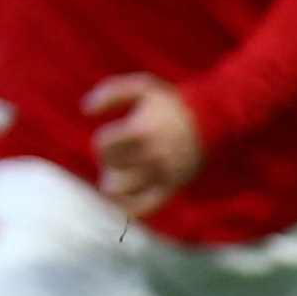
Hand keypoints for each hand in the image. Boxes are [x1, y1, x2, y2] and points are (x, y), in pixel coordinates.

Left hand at [85, 74, 205, 217]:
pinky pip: (147, 207)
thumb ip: (110, 93)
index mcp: (141, 130)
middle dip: (107, 163)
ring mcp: (163, 173)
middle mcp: (152, 154)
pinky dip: (129, 208)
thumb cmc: (171, 103)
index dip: (101, 144)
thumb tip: (85, 109)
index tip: (109, 141)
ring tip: (116, 177)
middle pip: (112, 168)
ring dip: (114, 184)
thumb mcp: (142, 87)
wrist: (212, 120)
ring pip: (124, 191)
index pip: (104, 146)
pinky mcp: (173, 187)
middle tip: (114, 158)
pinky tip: (121, 203)